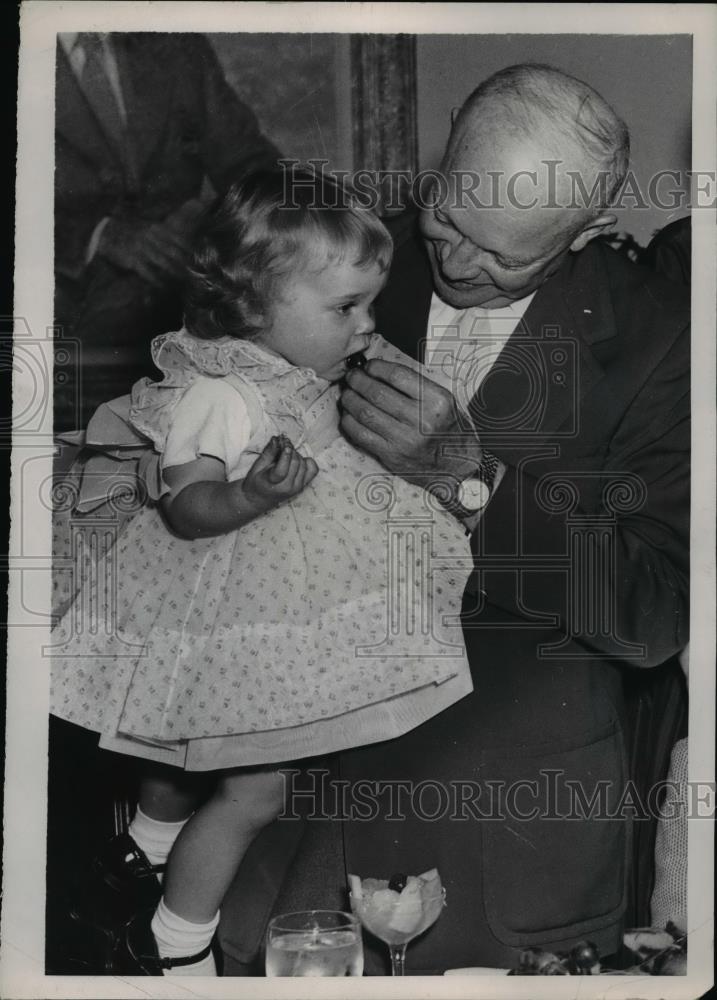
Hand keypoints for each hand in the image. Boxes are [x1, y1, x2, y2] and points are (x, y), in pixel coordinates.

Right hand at [97, 217, 190, 285]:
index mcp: (157, 228)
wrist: (107, 232)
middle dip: (185, 265)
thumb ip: (166, 233)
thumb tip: (185, 240)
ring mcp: (141, 248)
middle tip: (194, 274)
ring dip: (174, 274)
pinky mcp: (133, 259)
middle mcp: (151, 237)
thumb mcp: (149, 226)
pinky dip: (156, 281)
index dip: (190, 251)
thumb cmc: (132, 231)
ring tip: (183, 282)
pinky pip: (148, 272)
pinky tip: (163, 286)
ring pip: (163, 263)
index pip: (178, 239)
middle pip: (173, 252)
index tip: (198, 260)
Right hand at [241, 435, 318, 511]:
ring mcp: (298, 487)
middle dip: (290, 449)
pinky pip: (313, 470)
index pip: (283, 469)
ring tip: (286, 453)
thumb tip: (276, 438)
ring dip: (296, 454)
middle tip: (283, 443)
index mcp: (273, 483)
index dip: (285, 454)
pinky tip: (297, 461)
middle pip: (295, 463)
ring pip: (304, 464)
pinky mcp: (303, 485)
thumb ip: (268, 452)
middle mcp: (288, 487)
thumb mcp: (257, 467)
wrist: (260, 499)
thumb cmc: (256, 482)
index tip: (283, 442)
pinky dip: (307, 462)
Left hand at [340, 359, 483, 488]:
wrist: (455, 463)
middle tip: (352, 376)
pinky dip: (349, 422)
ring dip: (350, 400)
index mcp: (436, 401)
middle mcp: (422, 420)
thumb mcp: (442, 400)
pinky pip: (362, 435)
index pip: (398, 376)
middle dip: (358, 381)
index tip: (368, 366)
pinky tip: (348, 414)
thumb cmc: (446, 428)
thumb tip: (379, 371)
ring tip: (347, 393)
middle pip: (378, 393)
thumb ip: (414, 385)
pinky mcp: (392, 455)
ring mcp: (405, 440)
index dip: (377, 367)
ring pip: (366, 413)